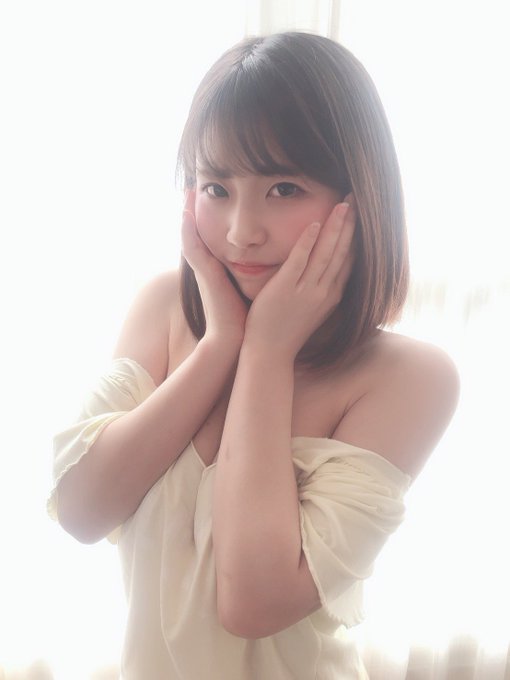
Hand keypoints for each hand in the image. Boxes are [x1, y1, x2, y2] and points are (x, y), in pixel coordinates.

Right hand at [181, 190, 247, 343]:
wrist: (235, 337)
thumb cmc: (247, 316)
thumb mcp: (252, 287)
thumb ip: (257, 274)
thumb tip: (274, 264)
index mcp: (222, 267)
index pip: (215, 237)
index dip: (211, 218)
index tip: (211, 196)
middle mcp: (210, 265)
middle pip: (199, 231)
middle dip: (194, 209)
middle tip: (189, 186)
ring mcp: (204, 269)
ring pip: (192, 235)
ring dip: (188, 211)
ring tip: (186, 189)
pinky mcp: (204, 274)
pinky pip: (192, 248)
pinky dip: (186, 230)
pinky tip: (183, 212)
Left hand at [244, 195, 355, 359]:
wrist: (269, 354)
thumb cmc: (286, 332)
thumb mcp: (311, 310)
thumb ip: (318, 289)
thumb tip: (323, 272)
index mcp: (330, 296)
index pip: (347, 261)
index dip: (354, 237)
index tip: (359, 216)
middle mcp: (324, 292)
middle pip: (341, 252)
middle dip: (350, 225)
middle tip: (355, 200)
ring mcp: (306, 291)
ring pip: (326, 254)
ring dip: (335, 227)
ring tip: (343, 204)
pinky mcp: (286, 290)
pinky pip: (300, 261)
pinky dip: (308, 242)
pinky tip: (314, 225)